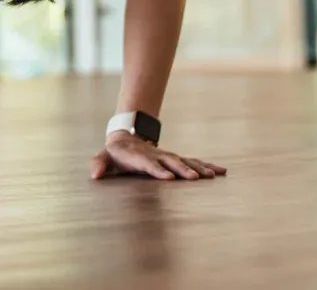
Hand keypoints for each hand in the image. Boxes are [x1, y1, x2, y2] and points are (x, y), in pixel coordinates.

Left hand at [91, 131, 226, 180]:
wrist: (128, 139)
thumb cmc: (116, 153)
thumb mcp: (104, 157)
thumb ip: (98, 164)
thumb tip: (94, 175)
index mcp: (140, 157)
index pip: (149, 165)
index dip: (158, 170)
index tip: (169, 178)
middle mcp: (157, 156)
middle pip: (171, 162)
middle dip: (183, 170)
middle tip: (194, 178)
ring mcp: (169, 157)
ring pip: (186, 161)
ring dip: (199, 168)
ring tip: (213, 175)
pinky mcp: (177, 160)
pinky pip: (194, 162)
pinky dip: (208, 166)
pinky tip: (222, 171)